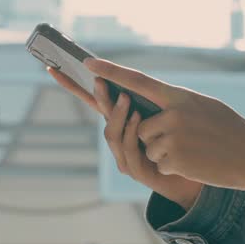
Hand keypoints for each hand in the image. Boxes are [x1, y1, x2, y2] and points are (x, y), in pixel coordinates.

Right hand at [46, 66, 203, 210]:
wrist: (192, 175)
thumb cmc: (178, 141)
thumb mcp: (162, 113)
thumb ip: (146, 96)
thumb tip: (133, 71)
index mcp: (122, 119)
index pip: (92, 101)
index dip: (72, 86)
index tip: (52, 67)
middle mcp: (118, 137)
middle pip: (102, 114)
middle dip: (99, 96)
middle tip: (99, 79)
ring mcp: (124, 155)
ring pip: (112, 134)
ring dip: (118, 115)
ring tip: (127, 99)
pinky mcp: (136, 170)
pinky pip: (128, 150)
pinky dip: (132, 132)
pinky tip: (139, 119)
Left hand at [86, 58, 244, 191]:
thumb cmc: (229, 129)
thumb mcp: (203, 106)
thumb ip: (174, 104)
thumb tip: (148, 109)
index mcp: (179, 95)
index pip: (137, 80)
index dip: (111, 71)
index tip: (90, 64)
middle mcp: (172, 114)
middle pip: (139, 125)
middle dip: (152, 135)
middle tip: (182, 137)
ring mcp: (172, 137)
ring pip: (147, 147)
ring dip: (164, 153)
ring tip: (192, 150)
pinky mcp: (174, 160)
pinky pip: (158, 165)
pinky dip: (173, 167)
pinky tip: (194, 162)